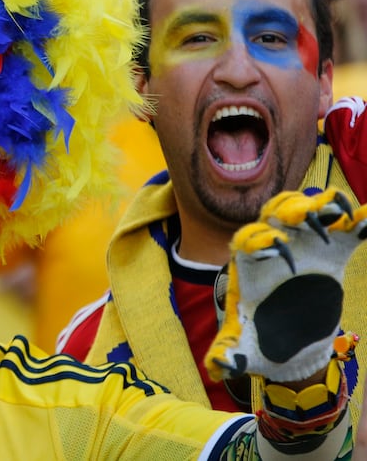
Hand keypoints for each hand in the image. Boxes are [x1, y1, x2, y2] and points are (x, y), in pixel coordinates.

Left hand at [205, 189, 366, 382]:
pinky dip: (359, 221)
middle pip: (275, 212)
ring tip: (342, 216)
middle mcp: (273, 248)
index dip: (259, 239)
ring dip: (323, 206)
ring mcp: (302, 247)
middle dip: (289, 209)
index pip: (247, 240)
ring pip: (308, 210)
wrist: (290, 348)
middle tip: (306, 219)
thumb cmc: (258, 343)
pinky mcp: (330, 253)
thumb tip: (218, 366)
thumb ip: (229, 354)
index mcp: (248, 265)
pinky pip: (344, 229)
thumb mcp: (242, 350)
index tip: (276, 244)